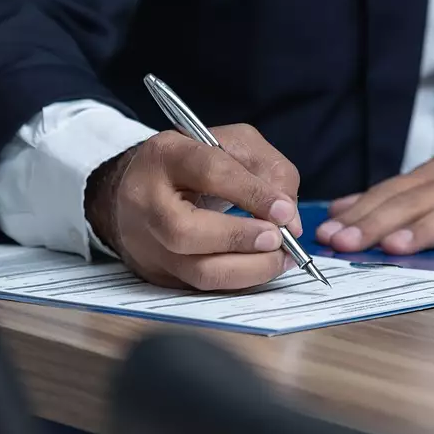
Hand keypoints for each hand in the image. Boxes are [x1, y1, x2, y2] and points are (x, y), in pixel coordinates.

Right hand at [85, 124, 302, 289]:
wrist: (143, 188)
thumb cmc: (196, 164)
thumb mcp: (234, 145)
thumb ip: (269, 171)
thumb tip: (289, 220)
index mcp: (165, 157)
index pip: (209, 172)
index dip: (252, 193)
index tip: (285, 211)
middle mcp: (146, 201)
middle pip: (185, 231)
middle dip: (240, 239)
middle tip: (277, 239)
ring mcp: (147, 243)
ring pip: (196, 270)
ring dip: (247, 270)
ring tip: (278, 258)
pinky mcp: (158, 272)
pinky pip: (203, 287)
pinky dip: (240, 281)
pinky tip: (261, 267)